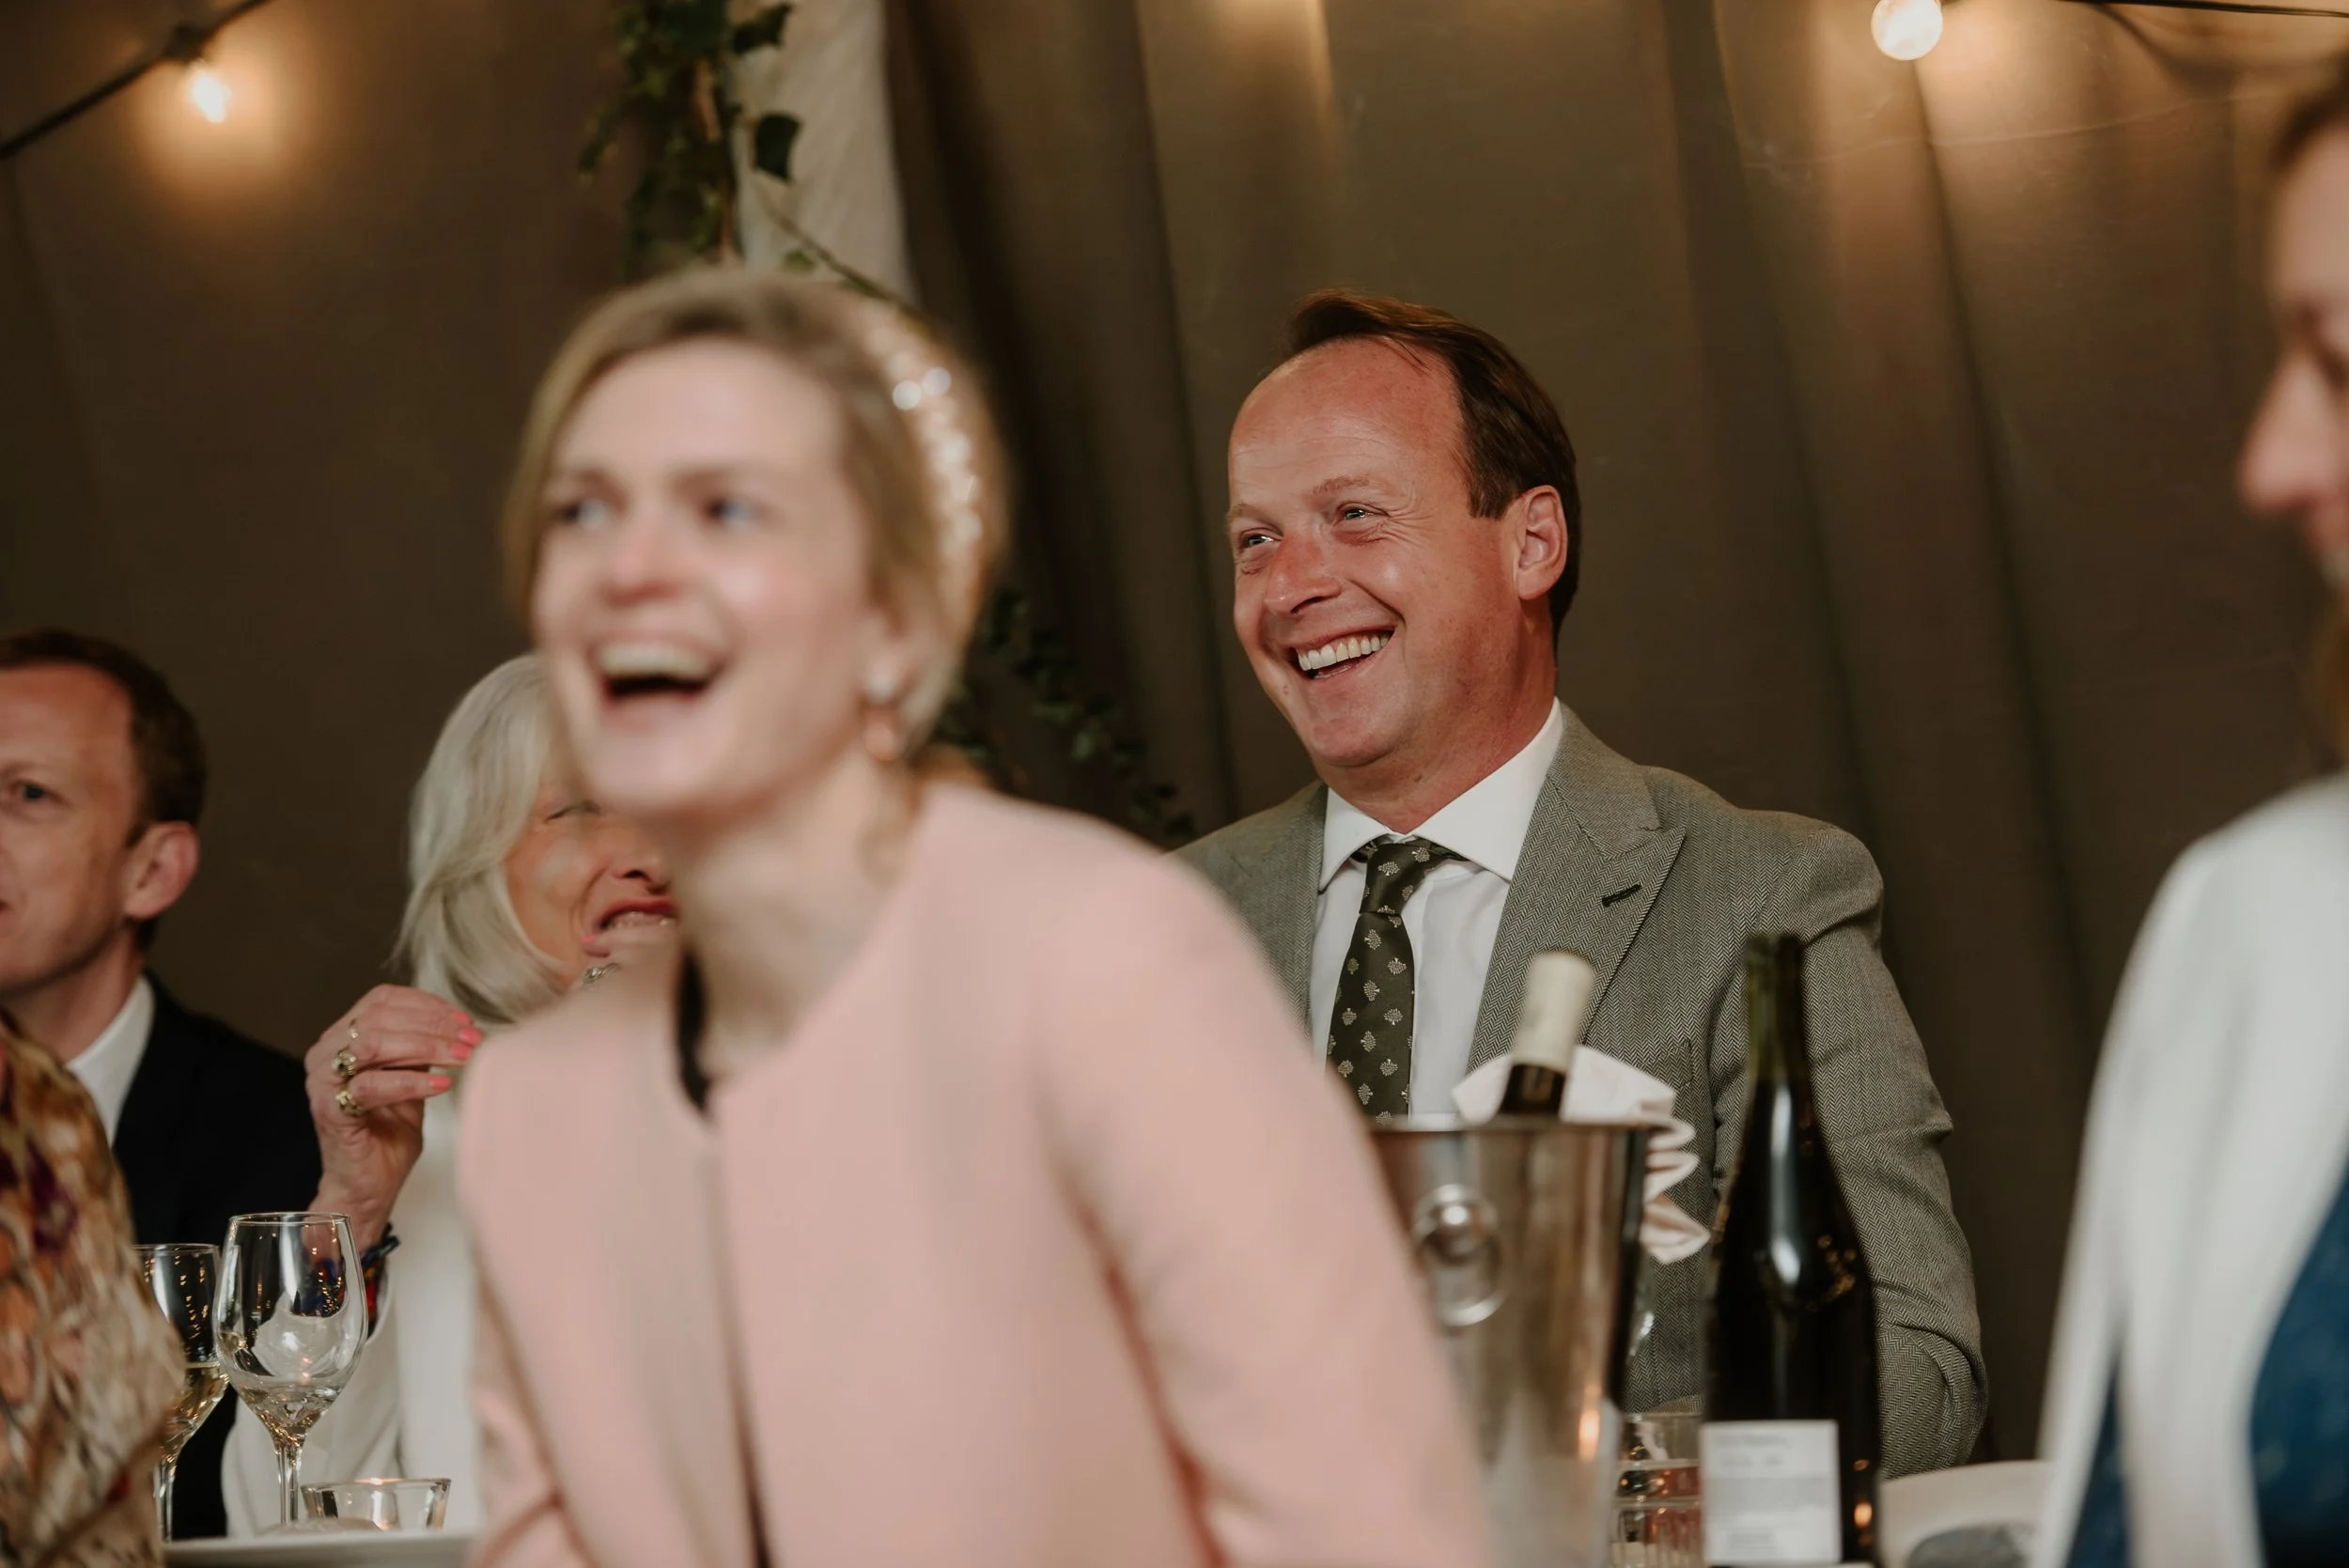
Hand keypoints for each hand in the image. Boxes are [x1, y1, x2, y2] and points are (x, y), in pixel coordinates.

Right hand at [305, 985, 477, 1250]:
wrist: (368, 1186)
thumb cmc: (389, 1133)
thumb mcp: (413, 1078)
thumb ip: (422, 1049)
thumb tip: (460, 1023)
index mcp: (342, 1038)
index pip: (382, 999)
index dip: (427, 1004)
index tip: (464, 1018)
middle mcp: (325, 1053)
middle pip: (379, 1017)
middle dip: (433, 1025)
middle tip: (470, 1039)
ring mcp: (321, 1081)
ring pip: (373, 1044)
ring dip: (425, 1047)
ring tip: (461, 1057)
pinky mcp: (328, 1110)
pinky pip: (371, 1086)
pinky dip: (411, 1082)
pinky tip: (441, 1085)